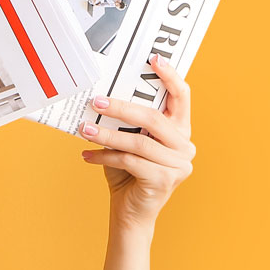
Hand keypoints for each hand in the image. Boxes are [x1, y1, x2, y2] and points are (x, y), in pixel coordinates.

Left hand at [80, 54, 194, 233]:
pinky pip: (129, 161)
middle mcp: (185, 146)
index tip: (154, 58)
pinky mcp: (164, 181)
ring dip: (105, 134)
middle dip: (122, 107)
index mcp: (180, 131)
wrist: (130, 211)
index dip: (170, 76)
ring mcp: (178, 165)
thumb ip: (125, 122)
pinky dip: (104, 157)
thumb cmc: (127, 171)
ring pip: (138, 142)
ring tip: (83, 129)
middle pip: (153, 118)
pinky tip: (86, 156)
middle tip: (96, 101)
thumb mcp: (128, 140)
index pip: (182, 97)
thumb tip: (101, 94)